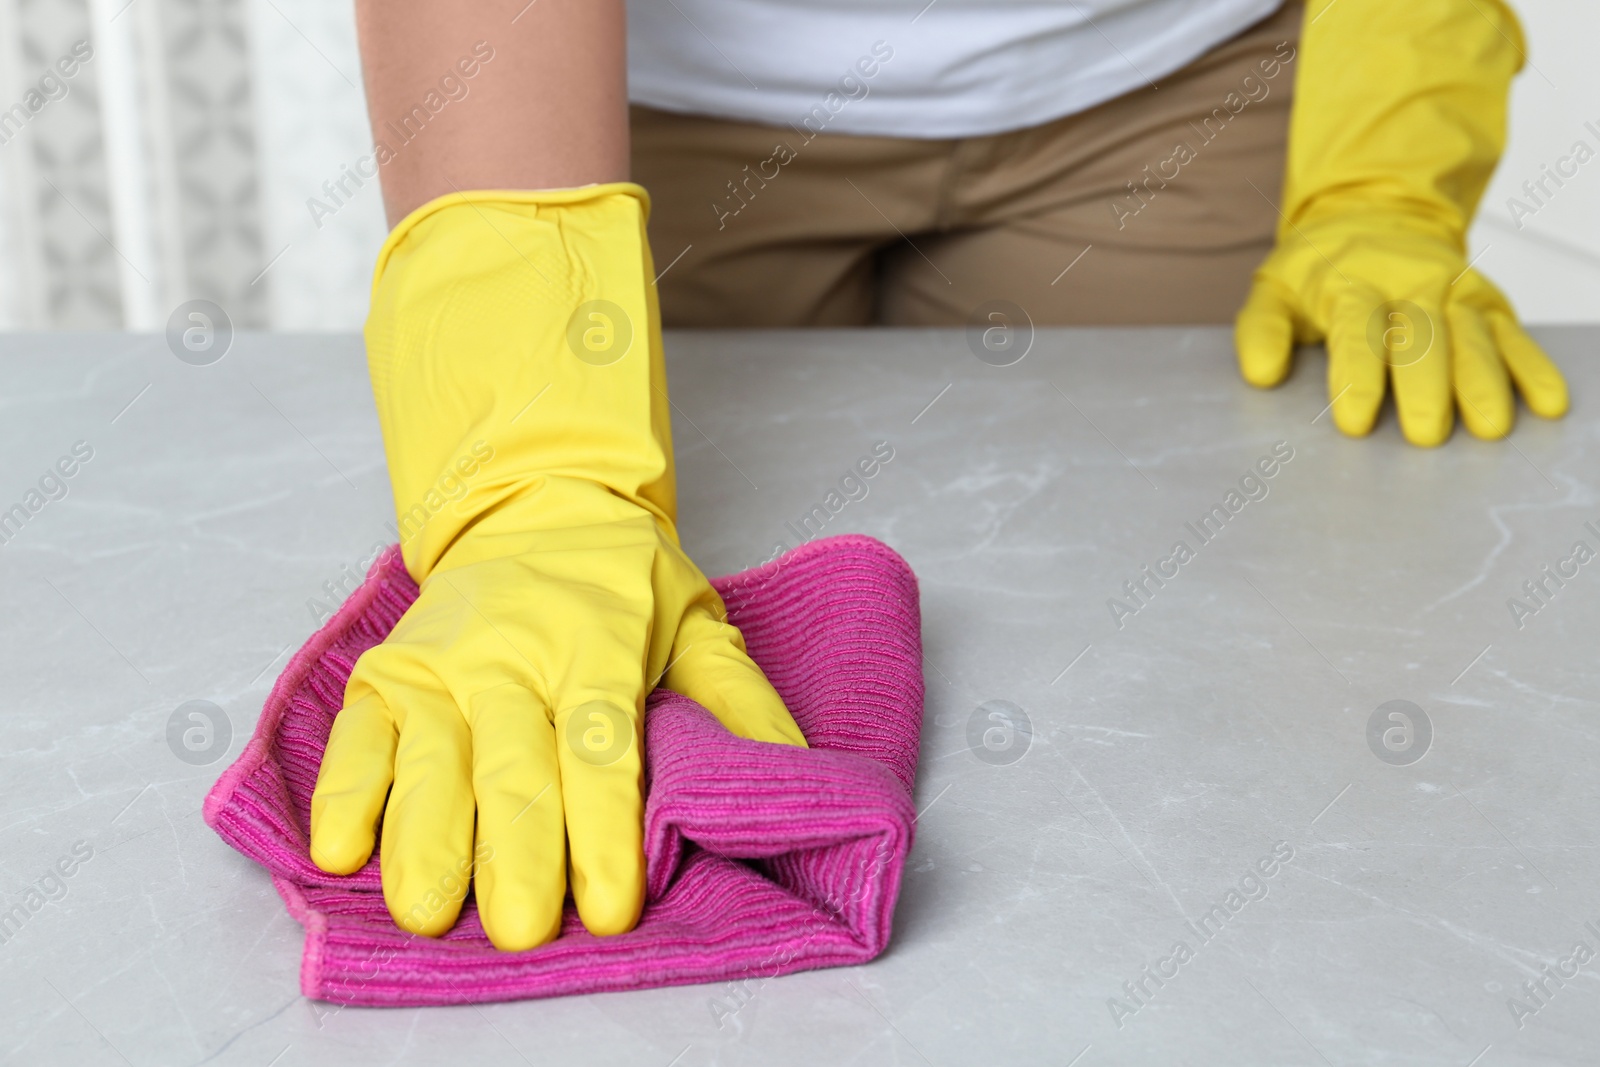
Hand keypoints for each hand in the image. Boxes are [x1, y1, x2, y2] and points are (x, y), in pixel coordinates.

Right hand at [310, 499, 803, 949]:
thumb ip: (738, 697)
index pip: (599, 746)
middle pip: (512, 763)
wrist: (531, 505)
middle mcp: (508, 655)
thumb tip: (798, 770)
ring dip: (425, 836)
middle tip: (519, 926)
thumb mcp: (695, 623)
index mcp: (592, 644)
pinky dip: (347, 794)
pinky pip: (357, 738)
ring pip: (428, 757)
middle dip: (515, 850)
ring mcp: (438, 663)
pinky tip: (342, 852)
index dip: (602, 827)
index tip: (609, 904)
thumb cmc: (620, 583)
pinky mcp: (385, 673)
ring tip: (427, 906)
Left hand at [1236, 215, 1567, 445]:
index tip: (1355, 423)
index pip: (1356, 332)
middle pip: (1422, 338)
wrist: (1374, 214)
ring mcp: (1455, 293)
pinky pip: (1513, 335)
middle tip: (1425, 436)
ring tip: (1490, 428)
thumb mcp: (1274, 291)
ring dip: (1485, 382)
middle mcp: (1410, 286)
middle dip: (1425, 387)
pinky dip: (1533, 367)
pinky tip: (1547, 404)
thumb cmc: (1317, 272)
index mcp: (1352, 284)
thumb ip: (1261, 331)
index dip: (1356, 376)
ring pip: (1472, 338)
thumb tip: (1260, 374)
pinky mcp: (1489, 302)